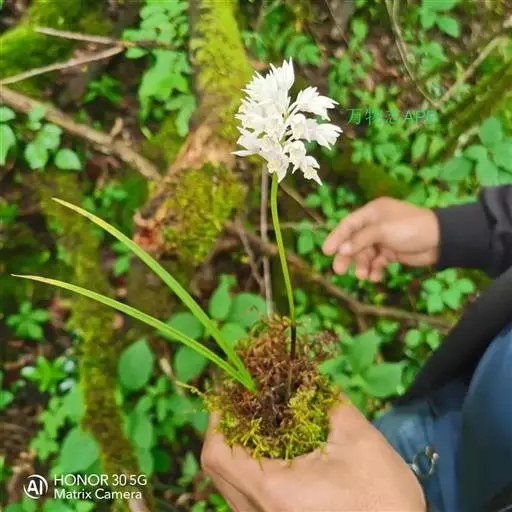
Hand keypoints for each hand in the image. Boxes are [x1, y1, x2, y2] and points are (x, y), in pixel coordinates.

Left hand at [201, 400, 425, 511]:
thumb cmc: (383, 496)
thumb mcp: (357, 438)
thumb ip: (327, 401)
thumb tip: (308, 375)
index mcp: (273, 491)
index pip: (218, 455)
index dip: (217, 420)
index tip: (230, 393)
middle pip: (218, 470)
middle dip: (227, 430)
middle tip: (245, 401)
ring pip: (229, 484)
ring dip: (237, 448)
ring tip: (258, 419)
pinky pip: (245, 495)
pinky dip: (250, 467)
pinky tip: (274, 449)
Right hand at [322, 197, 439, 281]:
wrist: (440, 240)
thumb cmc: (410, 228)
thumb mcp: (382, 231)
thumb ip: (360, 240)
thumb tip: (341, 250)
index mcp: (372, 212)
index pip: (348, 224)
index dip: (336, 237)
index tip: (326, 252)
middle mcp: (376, 225)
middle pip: (355, 241)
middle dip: (348, 256)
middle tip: (339, 271)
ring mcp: (384, 239)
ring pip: (365, 254)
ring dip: (363, 265)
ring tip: (364, 276)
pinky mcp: (392, 252)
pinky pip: (377, 261)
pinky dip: (375, 269)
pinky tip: (376, 277)